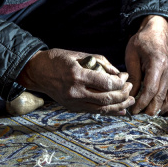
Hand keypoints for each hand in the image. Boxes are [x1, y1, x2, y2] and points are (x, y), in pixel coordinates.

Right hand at [17, 49, 134, 114]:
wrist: (36, 72)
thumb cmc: (57, 59)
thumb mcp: (79, 55)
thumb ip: (100, 63)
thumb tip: (118, 73)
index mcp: (77, 75)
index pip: (106, 83)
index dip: (120, 82)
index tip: (125, 77)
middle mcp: (75, 92)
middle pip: (106, 98)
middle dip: (122, 94)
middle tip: (131, 88)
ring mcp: (73, 102)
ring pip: (102, 109)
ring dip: (119, 106)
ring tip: (130, 101)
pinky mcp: (72, 108)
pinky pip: (94, 112)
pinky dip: (108, 112)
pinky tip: (119, 110)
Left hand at [125, 15, 167, 115]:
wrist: (156, 35)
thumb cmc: (141, 43)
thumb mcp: (132, 56)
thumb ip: (133, 77)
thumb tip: (130, 96)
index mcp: (158, 62)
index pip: (151, 88)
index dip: (142, 102)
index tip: (133, 110)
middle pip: (160, 96)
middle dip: (148, 108)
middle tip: (136, 114)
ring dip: (158, 109)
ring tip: (145, 113)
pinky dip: (165, 104)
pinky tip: (154, 108)